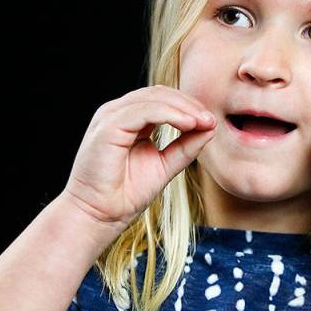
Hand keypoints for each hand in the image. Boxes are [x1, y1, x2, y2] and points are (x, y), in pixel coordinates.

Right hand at [63, 85, 217, 230]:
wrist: (99, 216)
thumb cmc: (125, 194)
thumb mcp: (165, 165)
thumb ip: (185, 146)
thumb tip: (209, 127)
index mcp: (127, 120)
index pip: (161, 99)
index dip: (188, 106)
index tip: (211, 121)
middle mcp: (117, 113)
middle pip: (159, 93)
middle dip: (189, 104)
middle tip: (210, 119)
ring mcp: (110, 117)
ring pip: (153, 98)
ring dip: (183, 108)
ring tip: (203, 122)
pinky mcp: (108, 127)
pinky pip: (144, 111)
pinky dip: (170, 114)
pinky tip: (188, 124)